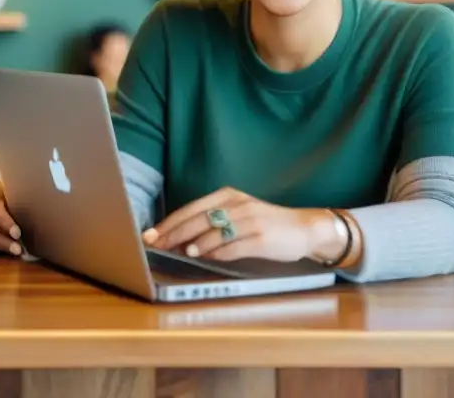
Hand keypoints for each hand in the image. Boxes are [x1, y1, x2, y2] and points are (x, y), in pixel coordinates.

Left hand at [142, 186, 336, 262]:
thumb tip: (181, 241)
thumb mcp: (238, 215)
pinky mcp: (260, 239)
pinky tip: (206, 258)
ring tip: (180, 252)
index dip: (169, 223)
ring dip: (194, 244)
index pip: (191, 209)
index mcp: (228, 196)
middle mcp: (236, 205)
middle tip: (155, 245)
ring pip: (213, 232)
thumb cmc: (265, 224)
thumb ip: (212, 223)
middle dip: (173, 234)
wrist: (303, 228)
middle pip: (198, 219)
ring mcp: (249, 221)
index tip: (150, 234)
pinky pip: (233, 247)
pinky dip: (217, 254)